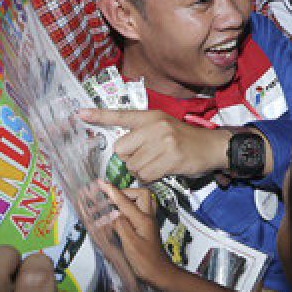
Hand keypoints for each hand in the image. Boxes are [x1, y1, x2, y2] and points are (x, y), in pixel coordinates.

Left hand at [80, 109, 230, 182]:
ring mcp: (163, 142)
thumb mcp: (163, 128)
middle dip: (130, 159)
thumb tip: (121, 151)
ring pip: (133, 166)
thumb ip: (143, 134)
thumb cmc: (185, 140)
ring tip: (158, 163)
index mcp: (150, 117)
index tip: (79, 114)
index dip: (99, 116)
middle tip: (148, 157)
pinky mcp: (170, 158)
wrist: (212, 147)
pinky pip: (146, 175)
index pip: (120, 115)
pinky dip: (151, 177)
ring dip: (142, 171)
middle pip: (121, 149)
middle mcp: (154, 127)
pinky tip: (163, 170)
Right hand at [100, 182, 179, 289]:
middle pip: (139, 194)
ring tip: (109, 205)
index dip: (112, 192)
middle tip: (107, 198)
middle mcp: (147, 217)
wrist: (160, 273)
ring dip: (126, 199)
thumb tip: (111, 213)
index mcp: (143, 220)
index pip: (125, 202)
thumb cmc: (146, 262)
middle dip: (123, 192)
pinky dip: (128, 208)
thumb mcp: (131, 245)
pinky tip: (118, 215)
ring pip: (140, 201)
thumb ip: (121, 226)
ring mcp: (148, 222)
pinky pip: (138, 210)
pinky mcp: (146, 227)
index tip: (101, 184)